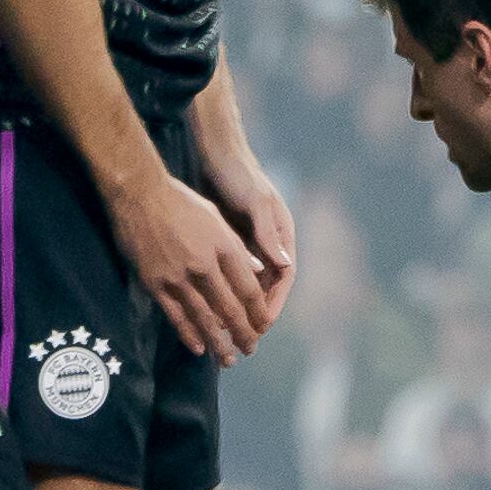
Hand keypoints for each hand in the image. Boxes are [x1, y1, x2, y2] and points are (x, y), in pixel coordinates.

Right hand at [116, 170, 274, 362]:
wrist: (139, 194)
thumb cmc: (181, 201)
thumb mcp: (217, 217)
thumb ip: (238, 247)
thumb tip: (260, 272)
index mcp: (224, 246)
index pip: (249, 288)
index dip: (258, 311)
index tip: (264, 326)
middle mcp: (204, 264)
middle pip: (230, 308)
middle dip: (243, 333)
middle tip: (250, 350)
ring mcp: (178, 276)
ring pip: (204, 317)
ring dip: (218, 342)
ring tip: (228, 359)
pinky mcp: (155, 282)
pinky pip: (175, 314)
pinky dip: (188, 333)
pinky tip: (198, 347)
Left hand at [209, 159, 296, 333]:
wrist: (216, 151)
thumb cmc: (239, 173)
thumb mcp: (255, 203)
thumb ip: (267, 234)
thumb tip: (283, 267)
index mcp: (281, 235)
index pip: (283, 279)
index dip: (274, 303)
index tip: (262, 326)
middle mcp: (267, 242)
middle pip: (265, 285)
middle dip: (255, 313)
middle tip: (244, 338)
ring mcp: (248, 240)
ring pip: (246, 282)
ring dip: (237, 305)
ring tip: (224, 329)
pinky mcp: (228, 239)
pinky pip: (228, 272)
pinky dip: (221, 288)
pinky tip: (207, 303)